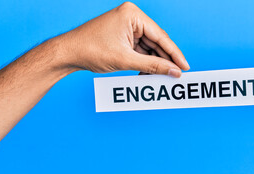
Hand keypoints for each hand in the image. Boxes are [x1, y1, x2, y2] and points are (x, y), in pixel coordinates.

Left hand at [57, 2, 189, 76]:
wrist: (68, 53)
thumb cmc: (91, 50)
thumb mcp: (126, 60)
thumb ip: (152, 66)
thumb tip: (173, 71)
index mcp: (132, 15)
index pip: (160, 36)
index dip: (174, 54)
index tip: (185, 66)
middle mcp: (131, 17)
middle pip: (156, 42)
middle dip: (164, 60)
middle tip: (176, 75)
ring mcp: (127, 27)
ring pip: (148, 48)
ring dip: (154, 63)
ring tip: (162, 77)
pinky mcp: (123, 36)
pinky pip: (139, 50)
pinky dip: (144, 62)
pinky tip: (149, 73)